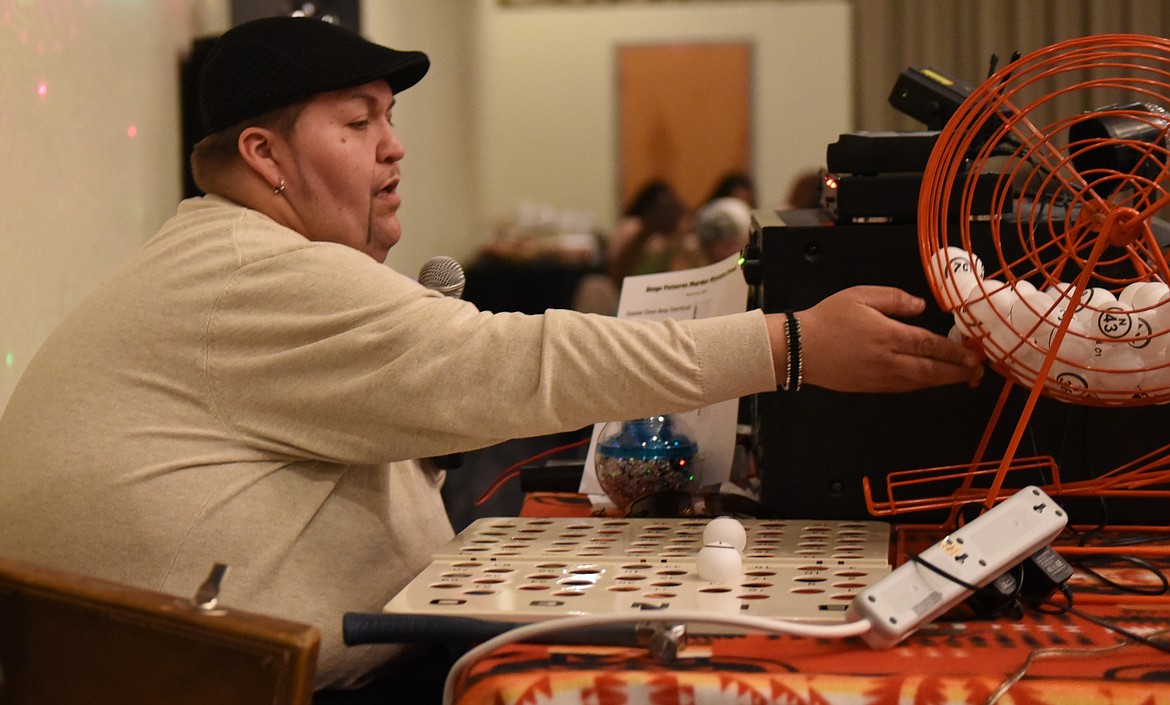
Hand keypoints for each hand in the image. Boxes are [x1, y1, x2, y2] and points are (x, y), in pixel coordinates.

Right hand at [768, 286, 983, 392]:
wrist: (799, 348)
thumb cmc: (828, 318)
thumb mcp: (861, 295)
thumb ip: (895, 299)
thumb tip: (920, 307)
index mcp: (889, 335)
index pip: (931, 346)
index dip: (955, 352)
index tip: (974, 355)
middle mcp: (889, 361)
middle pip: (932, 371)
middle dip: (958, 372)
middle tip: (978, 372)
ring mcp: (880, 378)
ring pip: (919, 382)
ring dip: (943, 381)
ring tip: (961, 377)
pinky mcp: (870, 387)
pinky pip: (903, 387)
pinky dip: (921, 384)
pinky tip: (929, 379)